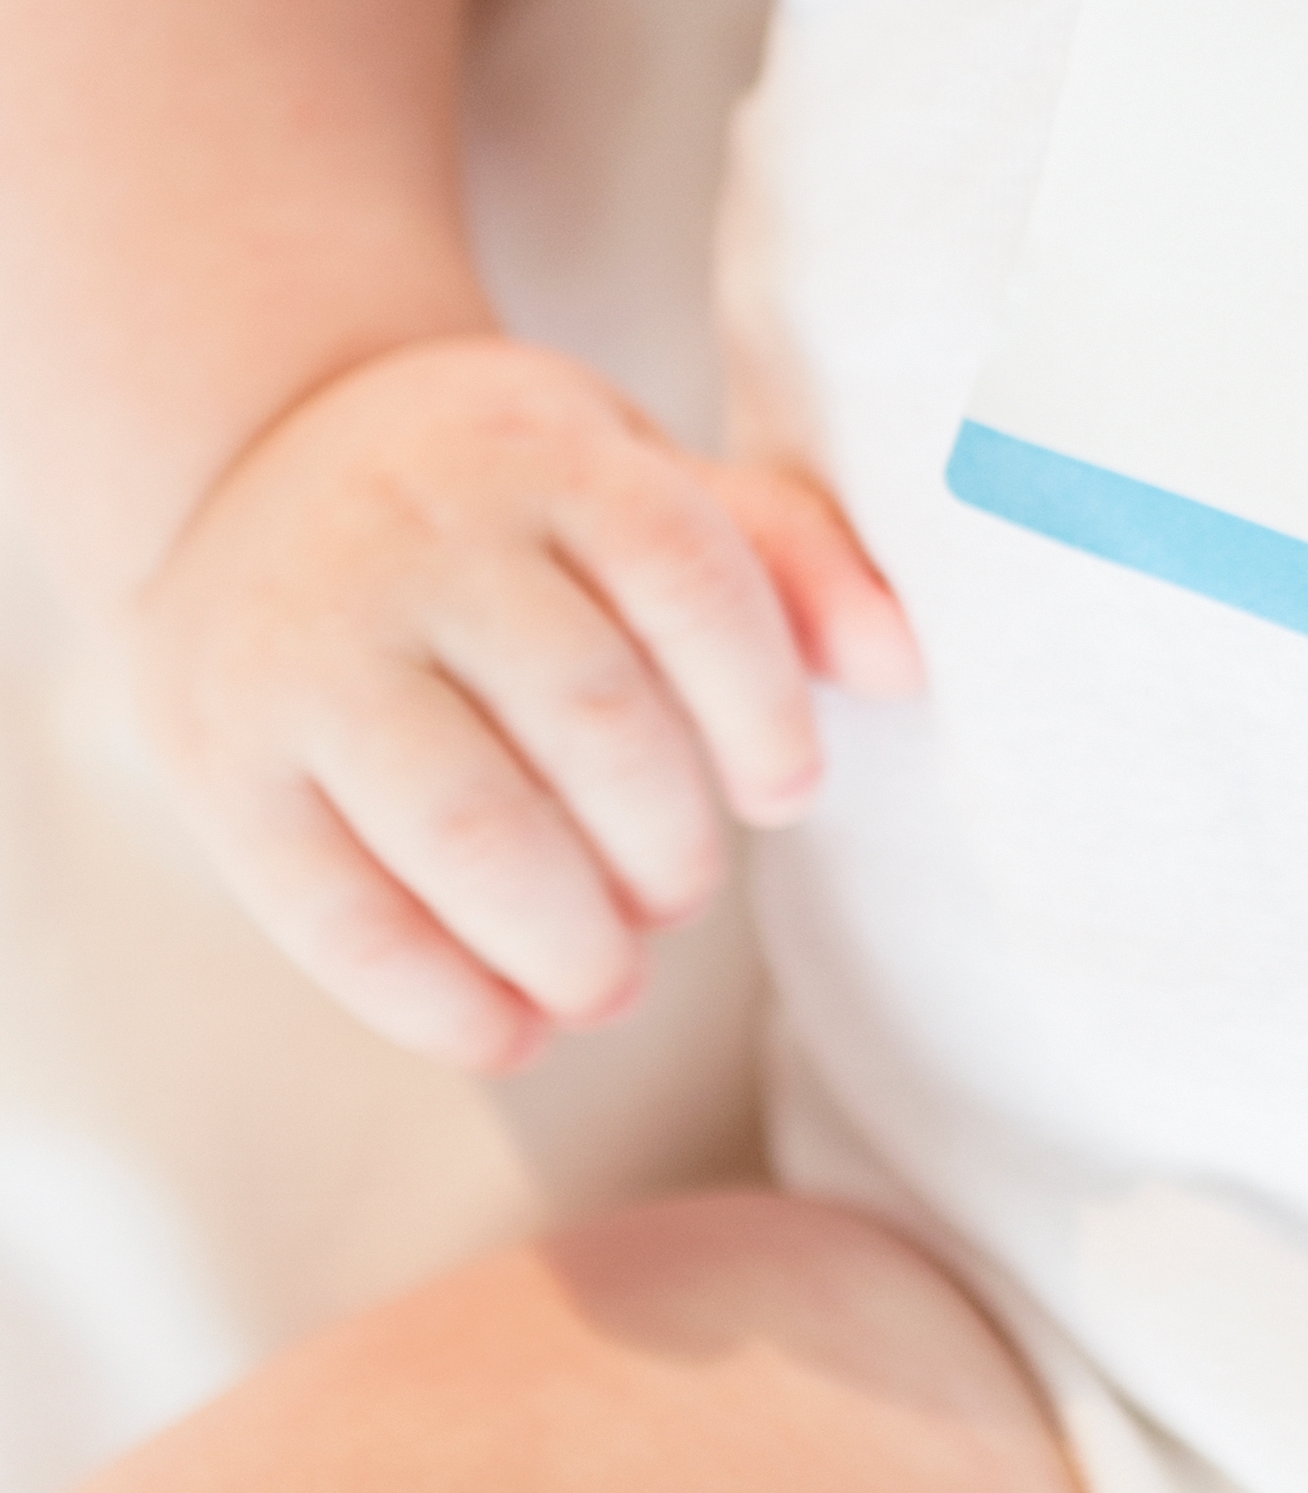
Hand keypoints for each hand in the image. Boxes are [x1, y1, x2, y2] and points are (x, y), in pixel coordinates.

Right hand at [120, 335, 921, 1072]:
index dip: (762, 706)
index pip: (690, 577)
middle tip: (682, 894)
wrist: (246, 470)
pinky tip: (513, 1037)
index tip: (785, 793)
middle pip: (592, 715)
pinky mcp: (221, 765)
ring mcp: (305, 654)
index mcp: (541, 455)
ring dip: (568, 938)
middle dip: (668, 844)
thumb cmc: (501, 501)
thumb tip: (902, 666)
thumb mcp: (634, 473)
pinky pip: (335, 912)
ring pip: (468, 822)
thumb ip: (779, 553)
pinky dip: (440, 1001)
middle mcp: (415, 541)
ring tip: (611, 981)